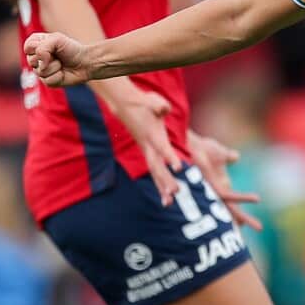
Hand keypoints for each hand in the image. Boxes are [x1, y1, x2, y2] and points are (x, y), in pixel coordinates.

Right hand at [25, 32, 92, 86]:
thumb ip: (42, 47)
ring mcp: (41, 70)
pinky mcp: (47, 81)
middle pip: (31, 60)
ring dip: (54, 67)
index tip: (50, 46)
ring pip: (39, 72)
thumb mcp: (56, 39)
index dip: (37, 48)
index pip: (27, 47)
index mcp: (37, 44)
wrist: (85, 62)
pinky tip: (63, 73)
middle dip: (48, 58)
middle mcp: (37, 58)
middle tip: (58, 56)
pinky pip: (47, 81)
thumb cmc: (71, 48)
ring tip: (61, 64)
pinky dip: (58, 76)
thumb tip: (40, 64)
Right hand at [113, 90, 182, 206]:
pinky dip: (159, 185)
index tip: (178, 168)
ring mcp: (146, 151)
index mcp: (152, 134)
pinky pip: (154, 172)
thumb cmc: (143, 103)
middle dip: (166, 179)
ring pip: (154, 172)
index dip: (170, 157)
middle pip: (157, 166)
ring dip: (162, 187)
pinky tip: (166, 199)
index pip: (162, 147)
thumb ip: (159, 105)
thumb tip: (163, 109)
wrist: (126, 106)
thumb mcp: (153, 100)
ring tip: (169, 203)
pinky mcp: (147, 154)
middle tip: (177, 192)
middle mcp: (148, 145)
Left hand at [188, 131, 262, 230]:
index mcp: (220, 187)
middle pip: (231, 211)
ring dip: (243, 217)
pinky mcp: (213, 185)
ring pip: (230, 209)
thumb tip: (236, 157)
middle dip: (241, 221)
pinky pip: (230, 195)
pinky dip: (242, 198)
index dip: (237, 215)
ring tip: (256, 226)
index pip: (232, 204)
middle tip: (255, 231)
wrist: (190, 144)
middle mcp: (217, 192)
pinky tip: (256, 199)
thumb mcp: (218, 153)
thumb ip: (227, 156)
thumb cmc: (201, 148)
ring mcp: (215, 191)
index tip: (244, 224)